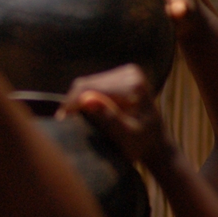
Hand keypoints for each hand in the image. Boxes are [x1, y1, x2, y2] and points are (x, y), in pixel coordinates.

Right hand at [57, 64, 171, 165]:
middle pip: (87, 83)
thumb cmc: (141, 144)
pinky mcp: (121, 76)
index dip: (72, 103)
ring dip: (77, 100)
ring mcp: (126, 72)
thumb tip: (85, 101)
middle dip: (73, 101)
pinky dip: (84, 98)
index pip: (91, 88)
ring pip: (87, 83)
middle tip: (63, 121)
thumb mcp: (126, 136)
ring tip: (71, 118)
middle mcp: (130, 73)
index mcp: (133, 85)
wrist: (156, 143)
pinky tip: (82, 112)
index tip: (61, 120)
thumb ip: (108, 118)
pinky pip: (93, 84)